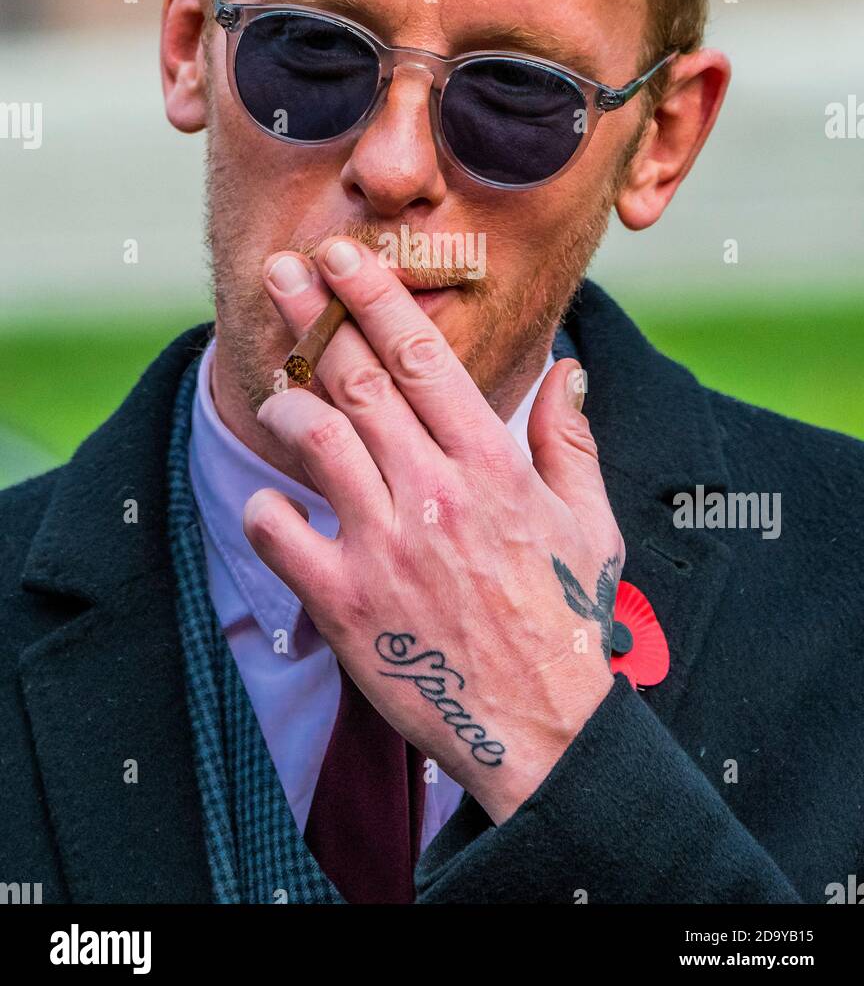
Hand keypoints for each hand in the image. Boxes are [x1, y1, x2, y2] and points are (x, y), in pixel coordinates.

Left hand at [243, 237, 624, 824]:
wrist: (541, 729)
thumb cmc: (565, 619)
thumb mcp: (590, 522)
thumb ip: (567, 439)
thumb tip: (566, 367)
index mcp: (491, 464)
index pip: (421, 355)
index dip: (374, 296)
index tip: (342, 256)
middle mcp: (434, 491)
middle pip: (356, 377)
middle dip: (314, 313)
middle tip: (280, 271)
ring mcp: (385, 545)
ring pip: (314, 438)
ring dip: (287, 399)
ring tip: (278, 386)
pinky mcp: (346, 602)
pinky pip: (280, 532)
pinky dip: (267, 507)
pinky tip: (276, 504)